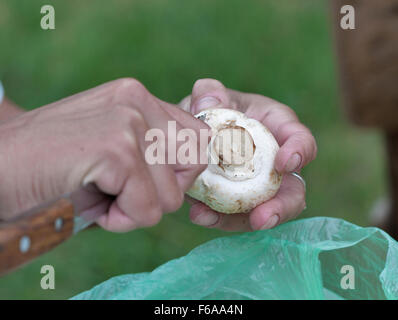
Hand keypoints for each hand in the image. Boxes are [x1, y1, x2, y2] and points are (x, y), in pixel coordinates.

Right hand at [0, 78, 207, 231]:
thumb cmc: (55, 167)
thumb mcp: (111, 148)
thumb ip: (153, 150)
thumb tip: (194, 172)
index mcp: (137, 97)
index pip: (198, 137)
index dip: (180, 171)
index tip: (148, 183)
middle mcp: (137, 100)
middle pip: (194, 164)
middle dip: (162, 192)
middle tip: (121, 191)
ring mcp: (128, 122)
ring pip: (172, 195)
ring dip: (136, 209)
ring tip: (98, 193)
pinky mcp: (116, 150)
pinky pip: (147, 210)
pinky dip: (120, 220)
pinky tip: (90, 201)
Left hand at [179, 79, 316, 230]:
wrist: (196, 134)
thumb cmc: (213, 109)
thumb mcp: (211, 96)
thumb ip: (210, 93)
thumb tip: (210, 102)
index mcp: (278, 129)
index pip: (301, 140)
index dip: (299, 152)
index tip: (285, 162)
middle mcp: (275, 163)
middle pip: (292, 191)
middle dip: (281, 208)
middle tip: (261, 218)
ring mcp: (258, 187)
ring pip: (262, 210)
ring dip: (241, 221)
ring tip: (211, 218)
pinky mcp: (237, 202)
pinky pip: (234, 216)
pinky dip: (217, 219)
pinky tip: (200, 215)